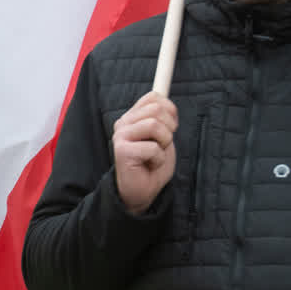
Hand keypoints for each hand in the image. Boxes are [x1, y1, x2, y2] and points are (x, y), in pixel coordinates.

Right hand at [112, 92, 178, 214]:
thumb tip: (167, 100)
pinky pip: (152, 147)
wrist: (142, 192)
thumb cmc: (153, 164)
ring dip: (163, 144)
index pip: (154, 97)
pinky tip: (150, 165)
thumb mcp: (163, 136)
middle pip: (156, 109)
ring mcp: (120, 136)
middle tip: (162, 145)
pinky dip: (158, 159)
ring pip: (154, 125)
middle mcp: (123, 123)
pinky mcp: (122, 151)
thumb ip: (162, 118)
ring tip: (156, 155)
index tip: (170, 128)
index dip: (170, 111)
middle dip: (169, 129)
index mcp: (132, 117)